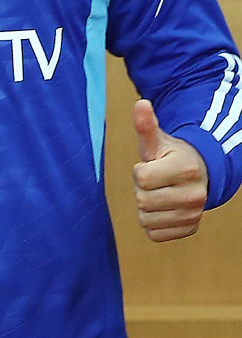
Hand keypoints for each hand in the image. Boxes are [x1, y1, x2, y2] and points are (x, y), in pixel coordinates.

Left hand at [132, 99, 207, 242]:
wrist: (198, 175)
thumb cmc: (170, 156)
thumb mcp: (157, 141)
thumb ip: (146, 125)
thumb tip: (140, 103)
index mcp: (186, 169)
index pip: (142, 178)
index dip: (140, 171)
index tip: (152, 165)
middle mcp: (194, 195)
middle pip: (142, 201)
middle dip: (142, 189)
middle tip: (155, 181)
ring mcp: (193, 215)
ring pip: (145, 220)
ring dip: (145, 207)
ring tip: (159, 193)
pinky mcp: (189, 229)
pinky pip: (154, 234)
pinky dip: (152, 223)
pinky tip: (163, 208)